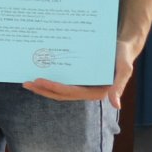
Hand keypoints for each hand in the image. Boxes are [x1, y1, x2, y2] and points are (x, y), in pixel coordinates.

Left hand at [26, 35, 140, 109]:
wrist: (121, 46)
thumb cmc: (122, 55)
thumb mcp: (124, 69)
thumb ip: (119, 86)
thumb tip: (116, 105)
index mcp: (96, 92)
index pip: (70, 92)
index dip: (53, 88)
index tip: (38, 81)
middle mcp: (87, 91)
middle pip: (61, 94)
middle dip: (43, 90)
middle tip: (26, 83)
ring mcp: (82, 86)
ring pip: (59, 90)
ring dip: (43, 88)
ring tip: (27, 82)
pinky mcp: (78, 80)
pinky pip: (62, 82)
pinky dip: (50, 80)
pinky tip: (38, 75)